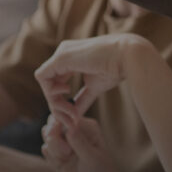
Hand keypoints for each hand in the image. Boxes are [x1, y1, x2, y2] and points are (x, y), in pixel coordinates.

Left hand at [34, 34, 153, 124]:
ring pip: (44, 81)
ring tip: (71, 111)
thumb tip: (75, 115)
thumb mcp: (95, 86)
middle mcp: (63, 53)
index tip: (74, 115)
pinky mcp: (60, 57)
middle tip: (71, 118)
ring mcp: (61, 53)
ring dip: (55, 101)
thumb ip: (82, 99)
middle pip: (49, 83)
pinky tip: (67, 97)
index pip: (57, 81)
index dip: (61, 100)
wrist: (128, 56)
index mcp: (72, 58)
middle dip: (56, 104)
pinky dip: (51, 92)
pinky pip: (43, 77)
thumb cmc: (117, 68)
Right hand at [41, 115, 145, 171]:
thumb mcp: (92, 158)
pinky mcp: (59, 155)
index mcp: (87, 127)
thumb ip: (80, 143)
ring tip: (66, 160)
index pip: (65, 118)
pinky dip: (51, 160)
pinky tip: (61, 166)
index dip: (58, 128)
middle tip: (66, 154)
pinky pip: (46, 151)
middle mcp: (75, 132)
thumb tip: (70, 127)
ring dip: (53, 151)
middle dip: (54, 141)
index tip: (64, 145)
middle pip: (52, 125)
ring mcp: (66, 143)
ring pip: (47, 138)